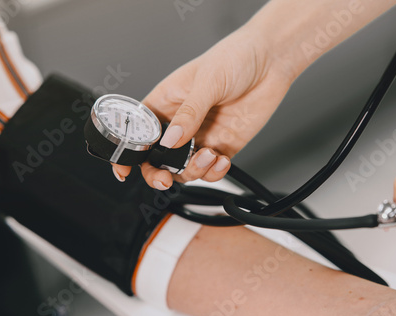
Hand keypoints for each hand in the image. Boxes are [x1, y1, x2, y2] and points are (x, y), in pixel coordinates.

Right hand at [112, 24, 297, 189]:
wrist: (272, 61)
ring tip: (207, 156)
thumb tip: (170, 141)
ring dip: (194, 170)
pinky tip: (221, 159)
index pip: (139, 132)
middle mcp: (181, 122)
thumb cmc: (235, 57)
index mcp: (166, 102)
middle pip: (159, 158)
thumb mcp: (207, 81)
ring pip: (186, 168)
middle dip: (159, 172)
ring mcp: (202, 135)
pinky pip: (213, 168)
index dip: (129, 152)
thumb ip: (189, 113)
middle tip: (165, 178)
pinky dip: (215, 171)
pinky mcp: (223, 144)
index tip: (124, 169)